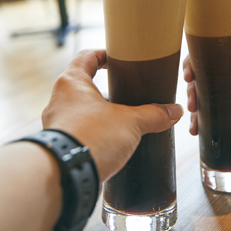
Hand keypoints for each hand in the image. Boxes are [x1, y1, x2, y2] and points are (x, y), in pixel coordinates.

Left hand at [42, 49, 182, 180]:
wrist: (65, 176)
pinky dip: (94, 136)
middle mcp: (59, 100)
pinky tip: (110, 145)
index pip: (87, 56)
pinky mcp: (60, 146)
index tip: (119, 59)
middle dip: (107, 91)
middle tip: (127, 94)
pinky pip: (79, 134)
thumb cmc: (91, 138)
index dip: (104, 55)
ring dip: (100, 115)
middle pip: (84, 85)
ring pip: (81, 111)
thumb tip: (173, 111)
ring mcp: (57, 124)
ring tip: (122, 123)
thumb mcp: (131, 122)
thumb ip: (153, 114)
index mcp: (72, 82)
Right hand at [183, 30, 230, 134]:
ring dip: (199, 107)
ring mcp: (225, 72)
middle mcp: (221, 57)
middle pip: (200, 75)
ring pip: (206, 89)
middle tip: (193, 107)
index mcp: (226, 44)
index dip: (191, 64)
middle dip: (193, 93)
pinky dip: (211, 111)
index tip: (189, 78)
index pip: (201, 52)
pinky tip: (204, 126)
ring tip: (195, 126)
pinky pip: (218, 97)